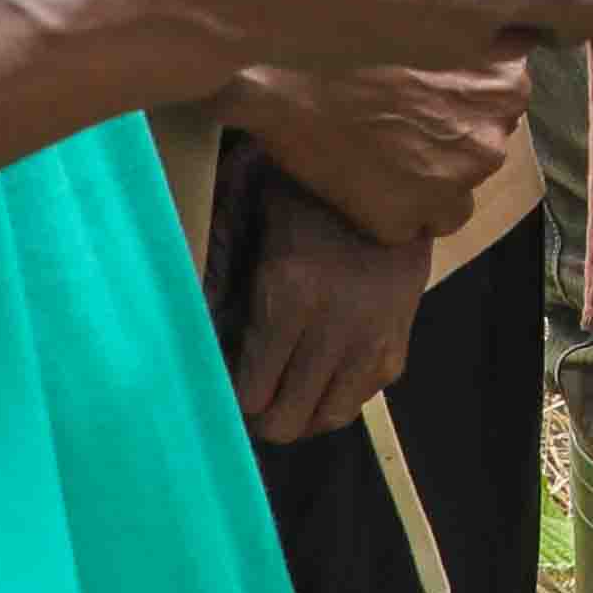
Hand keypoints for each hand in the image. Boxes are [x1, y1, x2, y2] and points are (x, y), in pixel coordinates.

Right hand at [218, 57, 534, 244]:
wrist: (278, 69)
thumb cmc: (348, 30)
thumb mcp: (439, 24)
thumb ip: (472, 50)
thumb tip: (485, 57)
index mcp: (506, 82)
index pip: (503, 107)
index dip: (462, 103)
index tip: (427, 94)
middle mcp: (493, 135)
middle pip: (480, 152)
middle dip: (447, 143)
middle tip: (396, 125)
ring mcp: (452, 183)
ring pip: (453, 199)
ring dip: (424, 185)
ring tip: (375, 156)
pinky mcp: (406, 219)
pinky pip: (410, 228)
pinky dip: (388, 213)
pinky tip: (357, 181)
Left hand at [225, 167, 434, 441]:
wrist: (399, 173)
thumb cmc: (308, 186)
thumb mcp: (249, 208)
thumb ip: (217, 267)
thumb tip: (194, 321)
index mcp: (290, 296)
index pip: (252, 392)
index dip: (230, 395)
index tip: (220, 377)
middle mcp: (334, 329)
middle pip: (286, 419)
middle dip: (260, 414)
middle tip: (246, 391)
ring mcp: (373, 341)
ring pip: (328, 418)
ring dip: (300, 412)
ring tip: (281, 391)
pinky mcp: (398, 343)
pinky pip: (362, 398)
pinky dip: (336, 396)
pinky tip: (319, 373)